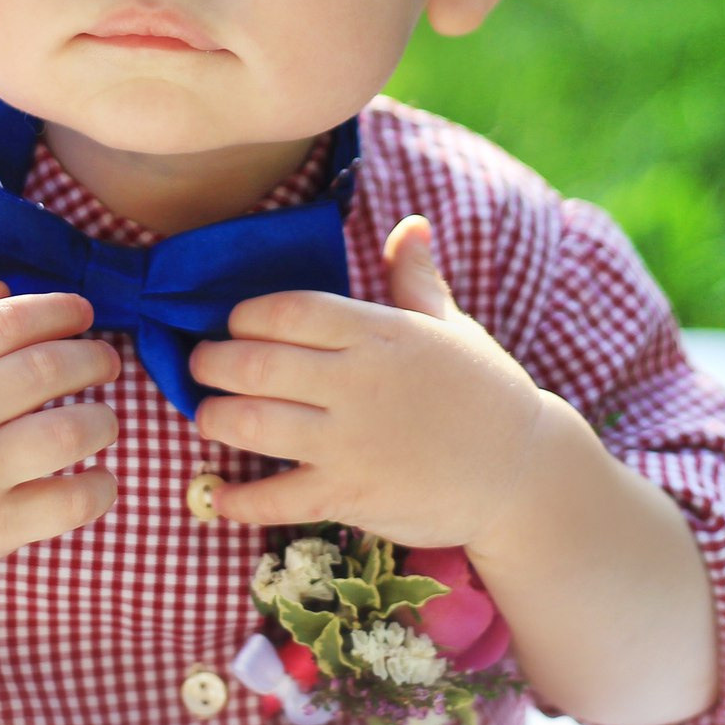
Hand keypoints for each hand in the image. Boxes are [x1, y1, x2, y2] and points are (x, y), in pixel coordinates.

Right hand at [0, 281, 119, 595]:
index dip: (56, 308)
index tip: (83, 312)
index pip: (5, 320)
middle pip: (47, 368)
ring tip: (103, 421)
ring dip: (102, 420)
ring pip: (67, 432)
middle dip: (92, 358)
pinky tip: (98, 479)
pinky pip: (67, 502)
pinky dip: (98, 488)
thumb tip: (4, 286)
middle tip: (106, 363)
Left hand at [187, 215, 552, 550]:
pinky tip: (218, 498)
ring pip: (251, 423)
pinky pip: (275, 498)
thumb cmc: (485, 393)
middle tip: (200, 367)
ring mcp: (351, 440)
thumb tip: (411, 224)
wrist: (524, 473)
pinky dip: (237, 500)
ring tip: (207, 417)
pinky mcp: (350, 494)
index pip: (288, 309)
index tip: (233, 324)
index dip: (245, 315)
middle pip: (254, 362)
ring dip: (214, 419)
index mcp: (380, 332)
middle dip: (211, 363)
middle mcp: (358, 381)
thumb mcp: (452, 327)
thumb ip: (416, 278)